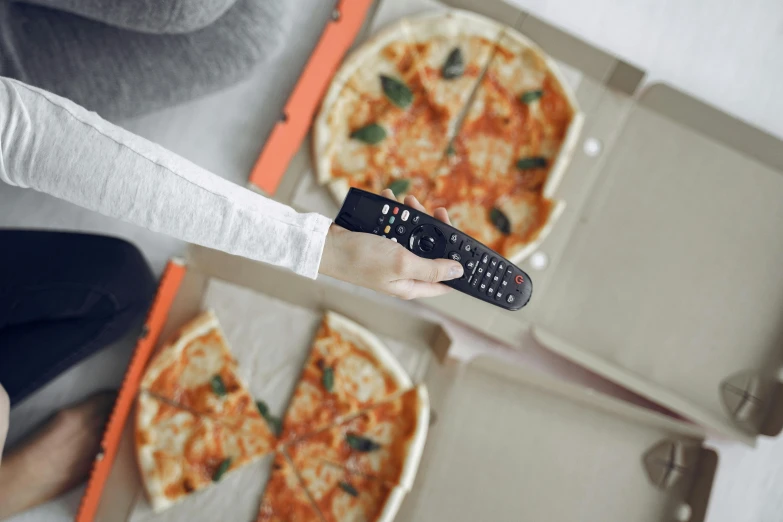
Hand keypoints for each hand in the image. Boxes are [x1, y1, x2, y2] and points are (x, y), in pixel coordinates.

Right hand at [319, 189, 462, 298]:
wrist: (326, 245)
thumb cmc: (360, 259)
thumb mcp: (402, 263)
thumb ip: (432, 267)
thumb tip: (458, 272)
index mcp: (411, 284)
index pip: (445, 280)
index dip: (458, 264)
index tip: (467, 246)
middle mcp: (403, 272)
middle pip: (431, 251)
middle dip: (434, 229)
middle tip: (434, 211)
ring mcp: (392, 257)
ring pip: (413, 234)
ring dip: (413, 215)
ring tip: (408, 201)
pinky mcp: (381, 243)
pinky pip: (395, 226)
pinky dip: (394, 212)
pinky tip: (390, 200)